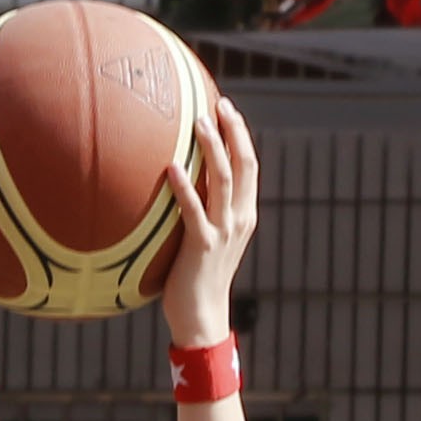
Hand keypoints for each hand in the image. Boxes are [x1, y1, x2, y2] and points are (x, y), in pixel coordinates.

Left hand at [152, 99, 260, 346]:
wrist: (202, 316)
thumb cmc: (196, 279)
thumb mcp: (205, 239)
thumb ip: (200, 212)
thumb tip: (174, 184)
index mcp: (244, 215)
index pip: (249, 166)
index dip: (241, 135)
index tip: (227, 109)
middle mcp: (239, 219)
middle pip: (243, 164)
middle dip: (233, 131)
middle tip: (217, 104)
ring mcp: (223, 231)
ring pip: (224, 179)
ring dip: (212, 148)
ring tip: (198, 122)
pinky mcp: (203, 245)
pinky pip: (194, 209)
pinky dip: (184, 186)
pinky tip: (171, 166)